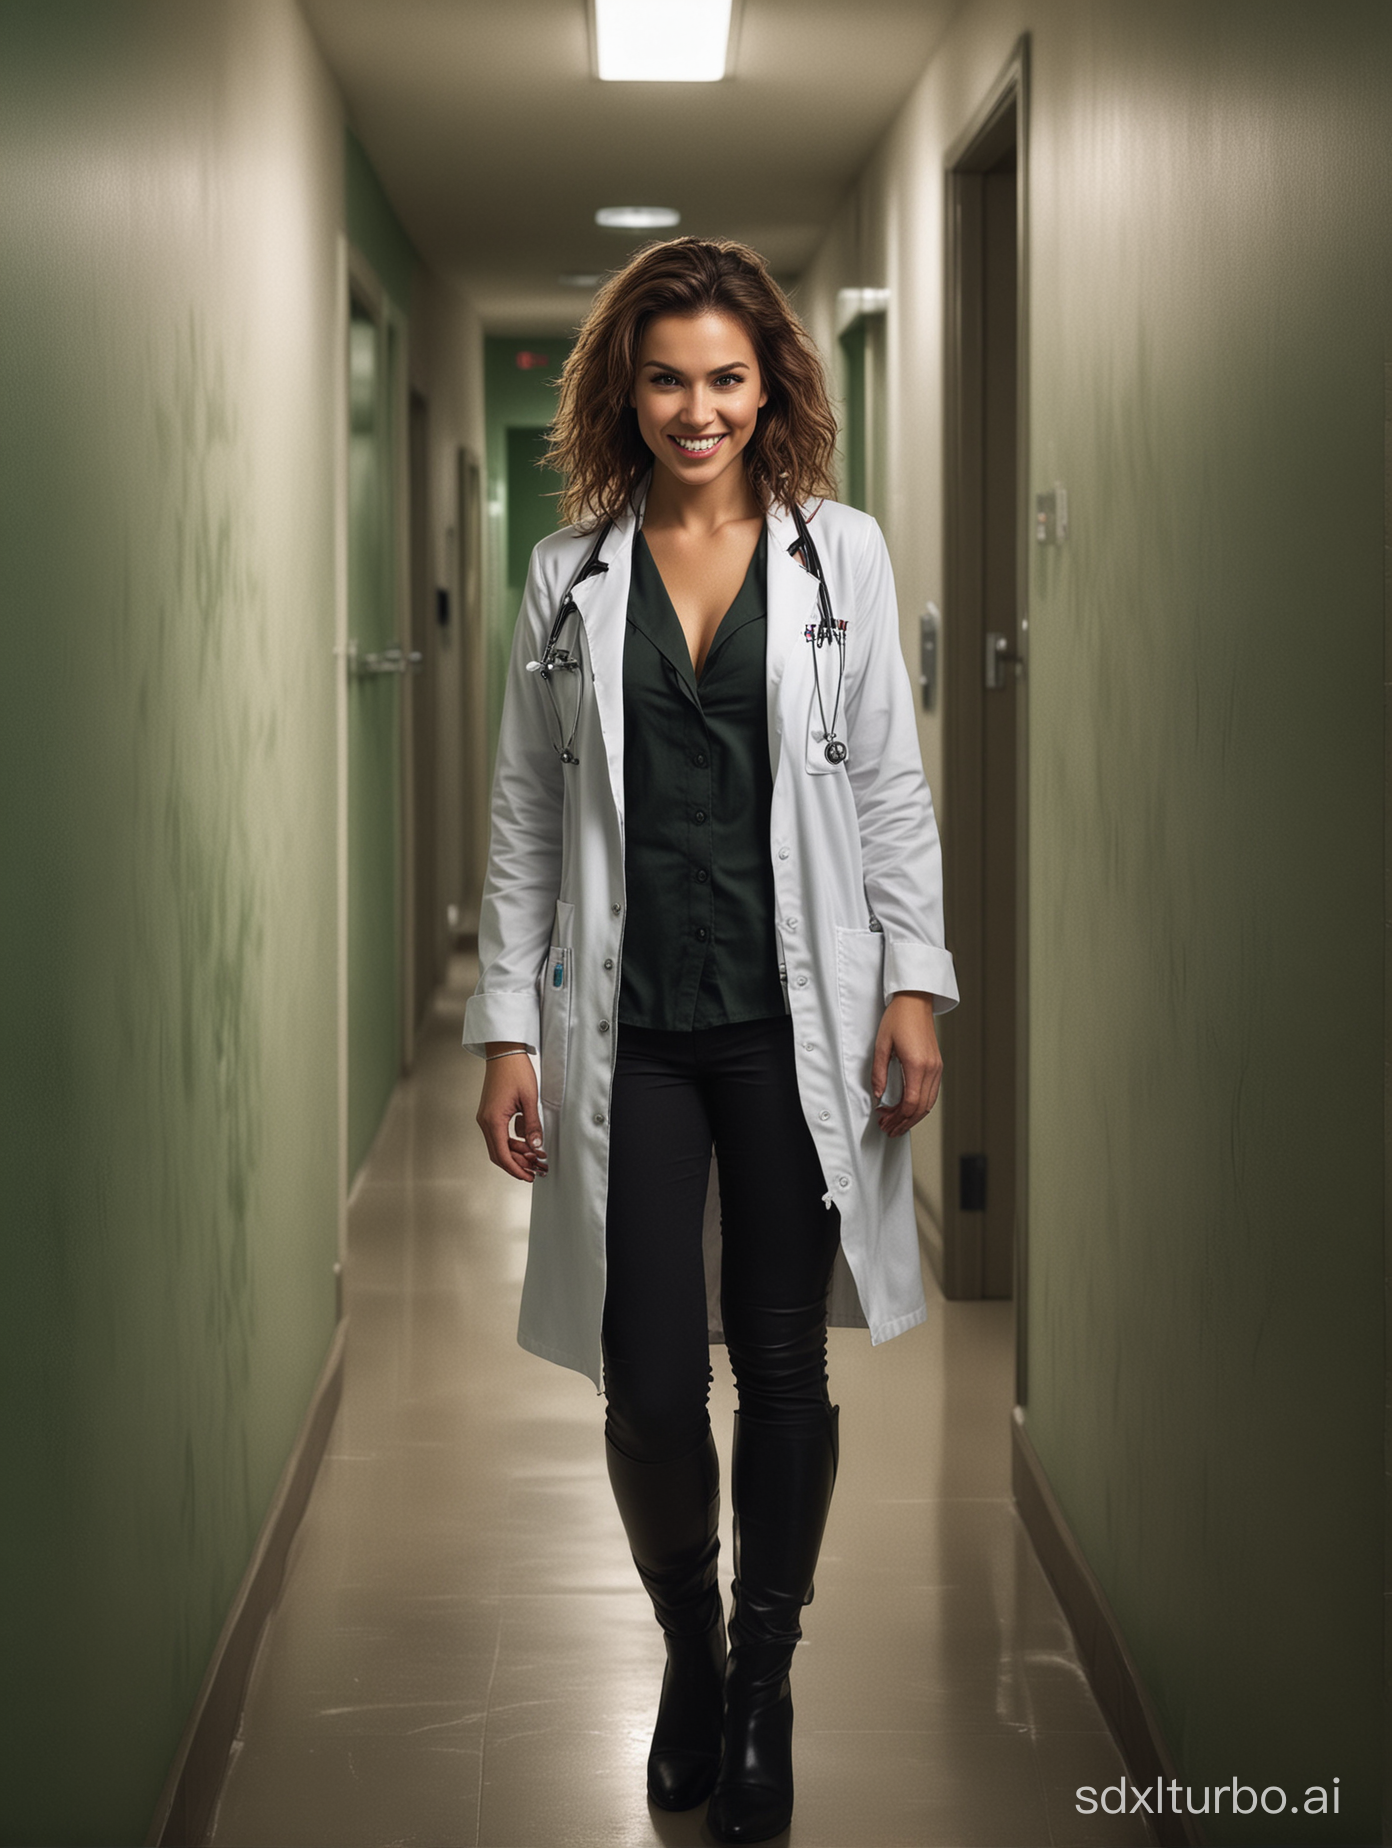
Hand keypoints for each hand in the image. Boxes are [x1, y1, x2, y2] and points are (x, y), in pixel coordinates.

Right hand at [476, 1046, 547, 1180]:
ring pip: (499, 1144)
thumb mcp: (530, 1099)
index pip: (502, 1155)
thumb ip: (533, 1125)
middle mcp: (485, 1121)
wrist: (503, 1052)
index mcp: (493, 1120)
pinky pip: (499, 1134)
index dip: (515, 1169)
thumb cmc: (514, 1070)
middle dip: (517, 1164)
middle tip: (535, 1169)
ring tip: (536, 1155)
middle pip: (498, 1153)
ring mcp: (485, 1117)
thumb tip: (536, 1146)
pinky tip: (527, 1140)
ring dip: (516, 1152)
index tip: (528, 1176)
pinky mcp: (490, 1113)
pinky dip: (512, 1140)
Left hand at [871, 993, 941, 1137]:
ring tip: (898, 1123)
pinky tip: (909, 1108)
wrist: (915, 1001)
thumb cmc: (899, 1018)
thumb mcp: (882, 1045)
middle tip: (890, 1129)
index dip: (897, 1117)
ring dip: (913, 1117)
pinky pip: (932, 1093)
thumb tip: (878, 1094)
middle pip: (921, 1108)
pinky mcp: (937, 1065)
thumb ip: (879, 1072)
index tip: (885, 1121)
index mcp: (917, 1065)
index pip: (911, 1103)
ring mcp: (937, 1067)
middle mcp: (931, 1069)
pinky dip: (921, 1105)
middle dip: (905, 1122)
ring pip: (929, 1103)